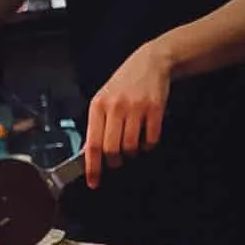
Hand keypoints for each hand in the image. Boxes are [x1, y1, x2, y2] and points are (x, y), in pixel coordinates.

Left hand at [84, 41, 171, 188]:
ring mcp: (136, 108)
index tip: (94, 182)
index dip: (93, 167)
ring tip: (132, 145)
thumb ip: (97, 124)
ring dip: (132, 153)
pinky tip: (146, 137)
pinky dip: (148, 145)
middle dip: (114, 161)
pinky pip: (151, 140)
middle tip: (117, 160)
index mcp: (98, 106)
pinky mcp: (155, 109)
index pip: (92, 144)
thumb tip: (89, 153)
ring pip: (131, 147)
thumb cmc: (124, 84)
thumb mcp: (104, 99)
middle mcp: (115, 107)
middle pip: (111, 150)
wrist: (150, 62)